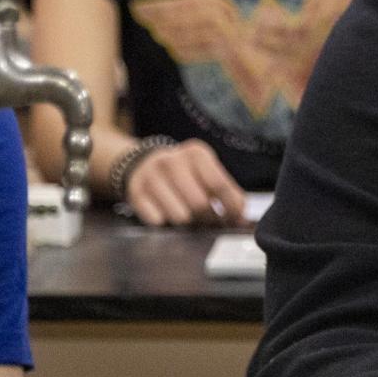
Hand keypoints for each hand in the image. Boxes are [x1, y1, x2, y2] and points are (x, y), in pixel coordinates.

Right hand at [124, 139, 246, 226]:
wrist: (142, 163)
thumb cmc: (185, 172)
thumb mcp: (206, 171)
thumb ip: (226, 191)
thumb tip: (242, 219)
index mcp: (196, 153)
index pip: (219, 185)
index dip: (231, 207)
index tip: (235, 219)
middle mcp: (172, 161)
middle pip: (199, 203)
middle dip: (209, 218)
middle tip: (211, 220)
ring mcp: (151, 176)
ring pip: (180, 216)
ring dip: (189, 223)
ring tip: (190, 216)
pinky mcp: (135, 193)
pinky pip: (157, 220)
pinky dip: (166, 223)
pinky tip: (168, 214)